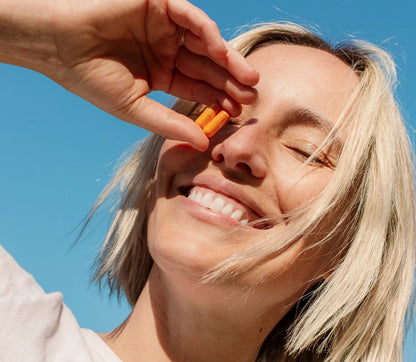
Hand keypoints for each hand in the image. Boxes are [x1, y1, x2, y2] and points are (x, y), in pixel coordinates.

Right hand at [39, 0, 257, 148]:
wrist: (58, 46)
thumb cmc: (90, 79)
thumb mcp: (136, 108)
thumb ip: (170, 123)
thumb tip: (203, 142)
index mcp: (162, 74)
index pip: (197, 88)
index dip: (217, 100)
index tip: (237, 114)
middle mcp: (167, 51)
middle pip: (207, 67)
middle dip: (229, 82)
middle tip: (251, 97)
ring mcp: (164, 28)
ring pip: (205, 43)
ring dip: (227, 60)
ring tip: (249, 79)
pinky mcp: (158, 4)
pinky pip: (189, 17)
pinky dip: (207, 33)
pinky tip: (221, 52)